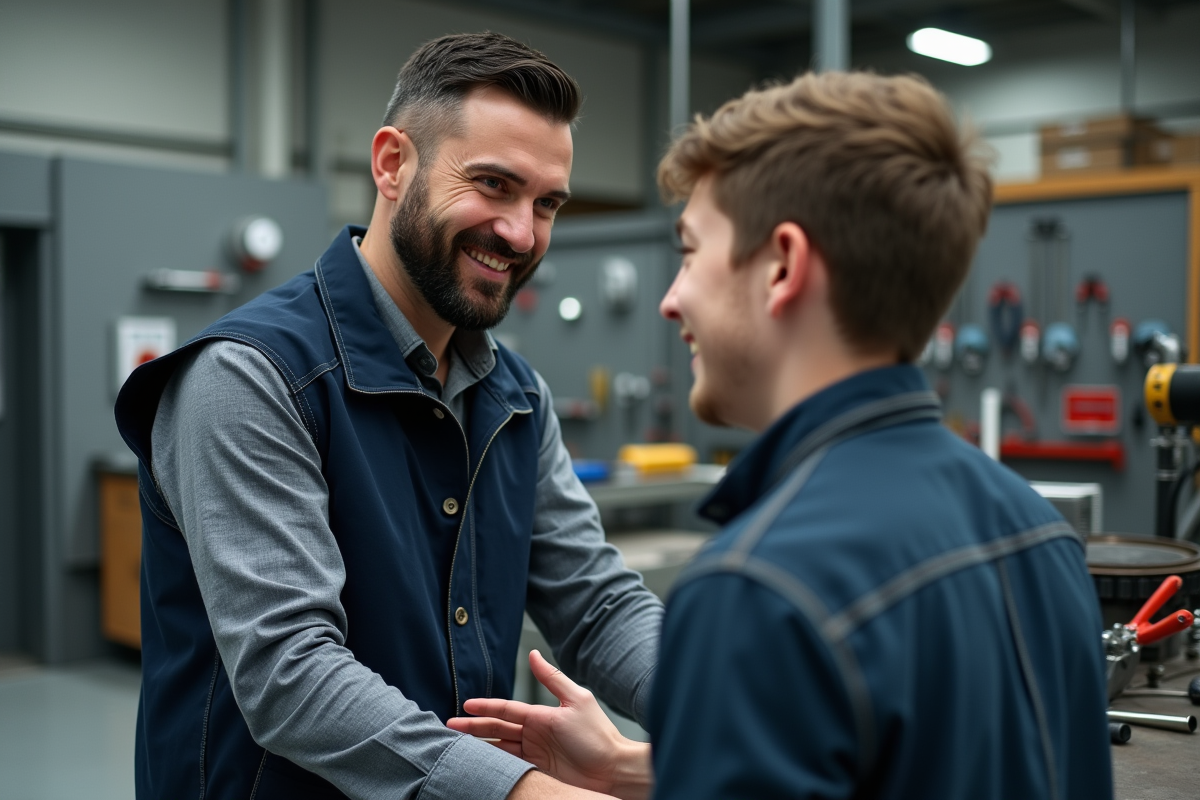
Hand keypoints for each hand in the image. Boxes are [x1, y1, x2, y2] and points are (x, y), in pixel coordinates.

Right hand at [448, 650, 652, 799]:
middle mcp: (534, 734)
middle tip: (449, 726)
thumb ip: (551, 678)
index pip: (506, 710)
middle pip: (497, 729)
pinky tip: (479, 762)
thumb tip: (533, 654)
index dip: (485, 708)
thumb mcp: (576, 700)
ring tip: (456, 745)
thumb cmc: (598, 735)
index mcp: (540, 716)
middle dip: (473, 727)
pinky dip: (493, 763)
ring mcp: (534, 754)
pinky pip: (509, 766)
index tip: (465, 705)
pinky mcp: (537, 772)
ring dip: (479, 745)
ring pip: (499, 747)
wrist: (613, 770)